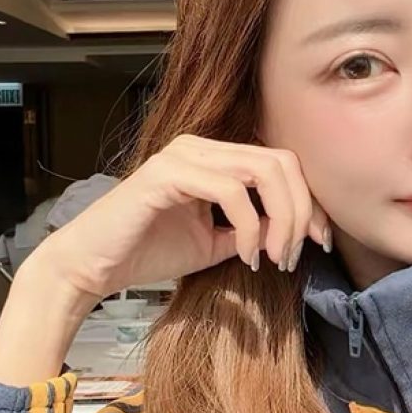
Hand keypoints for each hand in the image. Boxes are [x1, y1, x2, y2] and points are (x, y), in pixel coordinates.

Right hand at [27, 136, 329, 300]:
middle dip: (301, 212)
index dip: (310, 203)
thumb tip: (291, 233)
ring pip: (262, 171)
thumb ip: (250, 229)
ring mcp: (184, 155)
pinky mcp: (167, 173)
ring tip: (273, 259)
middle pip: (281, 163)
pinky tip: (245, 256)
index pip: (281, 164)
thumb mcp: (214, 242)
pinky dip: (249, 227)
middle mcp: (201, 146)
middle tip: (295, 256)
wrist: (93, 266)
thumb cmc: (147, 252)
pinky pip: (230, 191)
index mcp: (214, 157)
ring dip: (280, 221)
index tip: (319, 244)